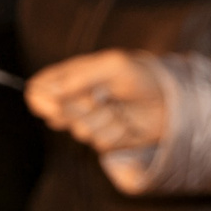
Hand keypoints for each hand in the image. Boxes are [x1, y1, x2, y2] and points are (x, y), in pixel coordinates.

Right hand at [27, 51, 166, 153]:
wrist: (173, 101)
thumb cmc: (142, 76)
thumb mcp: (111, 66)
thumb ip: (79, 77)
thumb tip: (52, 92)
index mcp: (70, 77)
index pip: (38, 90)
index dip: (41, 101)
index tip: (55, 107)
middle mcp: (75, 99)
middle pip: (57, 115)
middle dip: (81, 110)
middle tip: (103, 98)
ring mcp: (90, 120)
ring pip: (80, 132)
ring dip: (103, 122)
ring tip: (119, 109)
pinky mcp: (105, 138)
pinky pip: (100, 144)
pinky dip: (117, 134)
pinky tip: (127, 123)